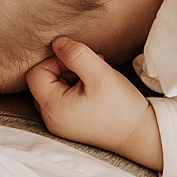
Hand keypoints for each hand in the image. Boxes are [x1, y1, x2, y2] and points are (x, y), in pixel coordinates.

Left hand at [25, 37, 164, 170]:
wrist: (140, 134)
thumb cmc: (120, 106)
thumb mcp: (99, 73)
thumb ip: (75, 54)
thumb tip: (57, 43)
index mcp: (52, 108)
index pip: (36, 73)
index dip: (57, 61)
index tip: (81, 63)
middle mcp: (50, 120)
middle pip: (43, 81)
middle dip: (65, 69)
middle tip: (91, 69)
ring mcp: (59, 125)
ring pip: (54, 89)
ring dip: (72, 78)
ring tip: (95, 80)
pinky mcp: (70, 126)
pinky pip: (63, 100)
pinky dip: (76, 90)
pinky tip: (95, 90)